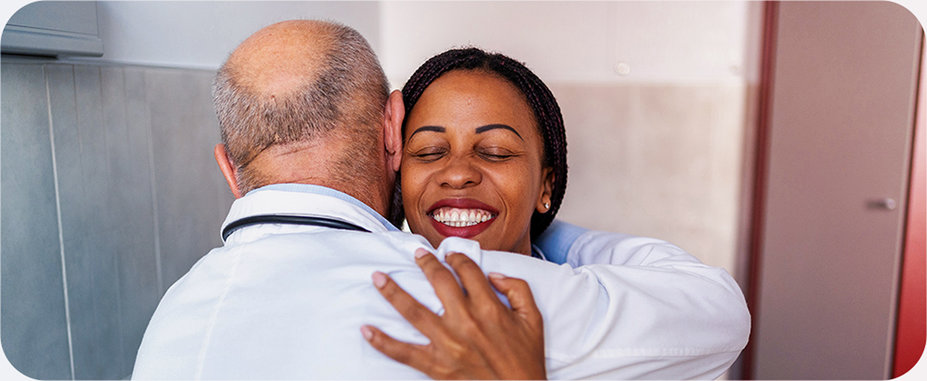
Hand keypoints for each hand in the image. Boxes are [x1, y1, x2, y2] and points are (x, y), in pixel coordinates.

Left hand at [361, 248, 546, 379]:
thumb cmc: (526, 359)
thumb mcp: (533, 318)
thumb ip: (517, 289)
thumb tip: (494, 274)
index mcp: (490, 308)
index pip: (467, 272)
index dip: (457, 257)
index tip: (450, 254)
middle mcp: (465, 321)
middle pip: (438, 283)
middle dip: (425, 263)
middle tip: (416, 254)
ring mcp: (448, 343)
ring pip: (414, 311)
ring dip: (393, 292)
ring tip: (378, 278)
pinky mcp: (437, 365)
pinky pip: (404, 352)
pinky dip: (383, 342)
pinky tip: (367, 330)